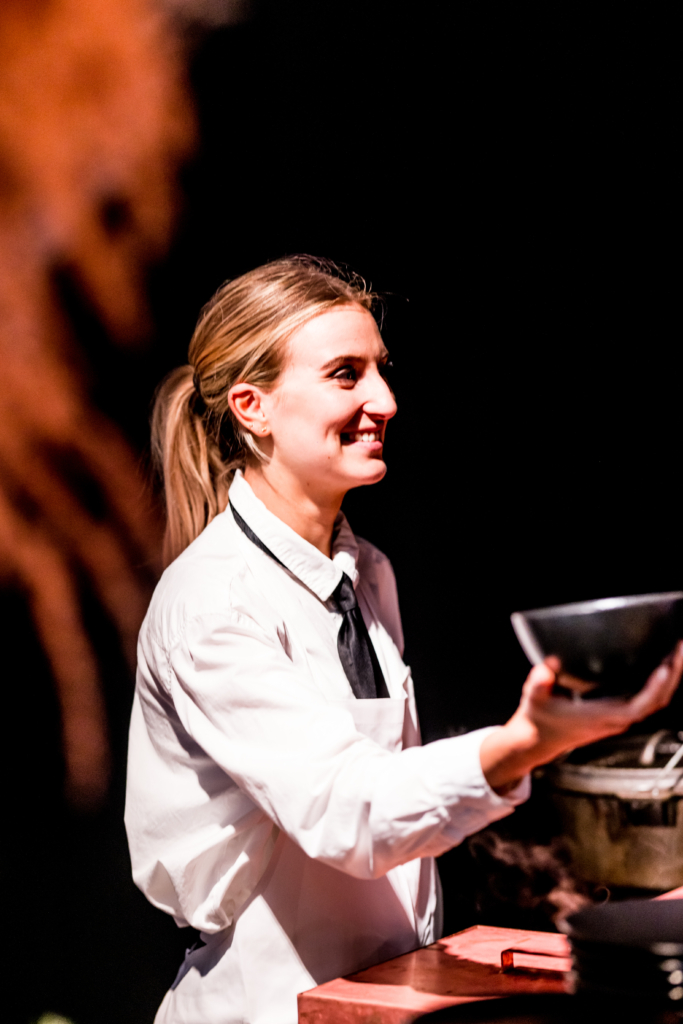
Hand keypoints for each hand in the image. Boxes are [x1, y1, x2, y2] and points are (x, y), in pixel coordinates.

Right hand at [480, 640, 682, 793]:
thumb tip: (545, 669)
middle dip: (672, 676)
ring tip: (676, 652)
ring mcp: (620, 719)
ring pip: (656, 702)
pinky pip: (649, 701)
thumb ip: (538, 683)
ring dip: (670, 679)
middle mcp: (616, 720)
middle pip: (656, 702)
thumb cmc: (539, 720)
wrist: (538, 741)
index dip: (653, 689)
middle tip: (679, 647)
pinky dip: (660, 684)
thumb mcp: (533, 699)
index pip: (637, 707)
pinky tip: (662, 666)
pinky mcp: (620, 714)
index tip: (664, 668)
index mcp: (600, 717)